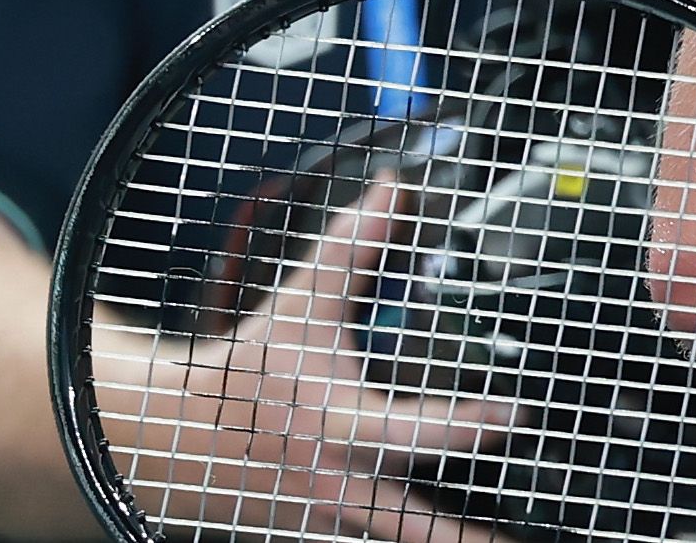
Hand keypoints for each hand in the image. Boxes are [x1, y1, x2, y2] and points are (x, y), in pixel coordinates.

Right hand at [88, 183, 517, 542]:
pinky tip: (455, 532)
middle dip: (474, 539)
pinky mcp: (319, 538)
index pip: (416, 430)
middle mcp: (340, 487)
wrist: (166, 439)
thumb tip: (393, 188)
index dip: (471, 423)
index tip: (517, 411)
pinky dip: (408, 538)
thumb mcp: (299, 308)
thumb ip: (352, 249)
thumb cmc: (243, 373)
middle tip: (529, 536)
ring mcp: (329, 523)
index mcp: (341, 428)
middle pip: (420, 531)